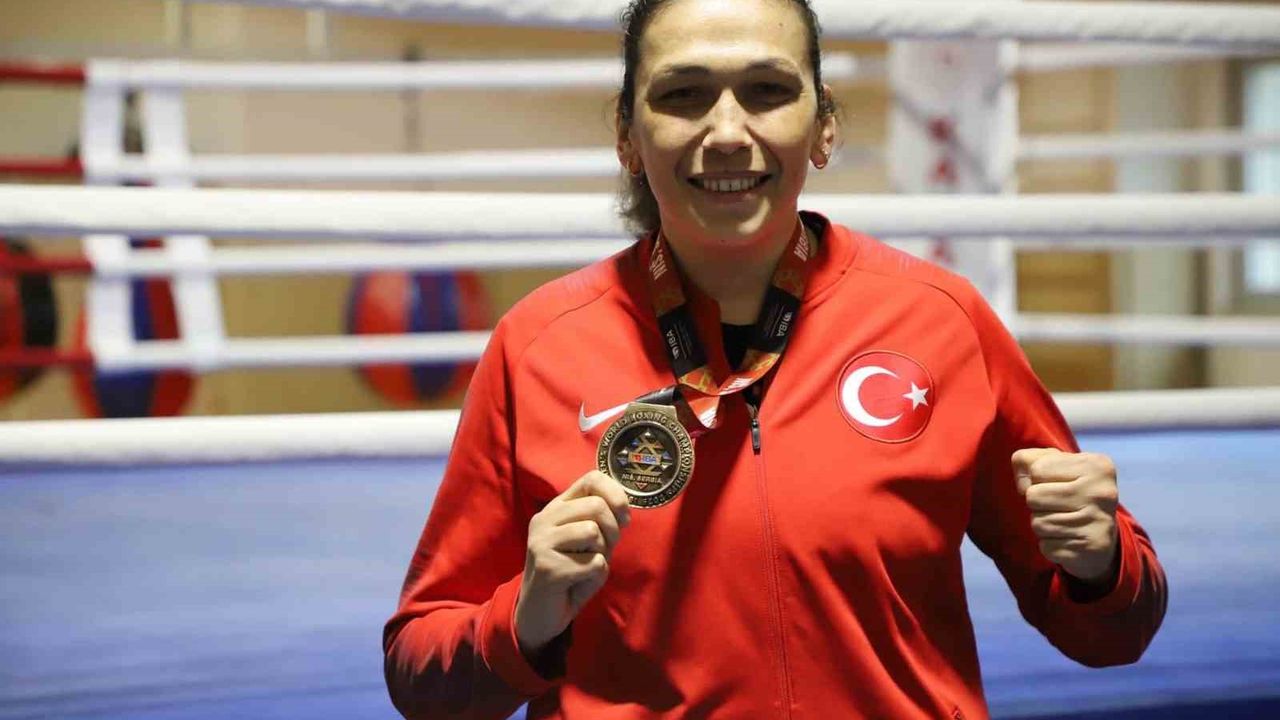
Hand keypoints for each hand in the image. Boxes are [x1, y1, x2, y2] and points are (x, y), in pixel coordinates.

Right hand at [514, 470, 630, 655]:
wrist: (540, 613)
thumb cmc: (571, 572)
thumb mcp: (586, 541)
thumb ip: (600, 520)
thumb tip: (623, 506)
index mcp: (556, 508)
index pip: (591, 479)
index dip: (616, 494)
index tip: (624, 517)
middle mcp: (544, 520)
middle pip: (596, 506)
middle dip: (612, 531)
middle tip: (604, 550)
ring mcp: (542, 542)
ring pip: (594, 533)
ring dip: (602, 555)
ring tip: (587, 567)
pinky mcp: (548, 568)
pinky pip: (594, 564)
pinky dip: (596, 577)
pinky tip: (579, 584)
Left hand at [1012, 448, 1119, 584]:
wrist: (1102, 535)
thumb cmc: (1072, 491)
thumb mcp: (1056, 465)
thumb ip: (1029, 460)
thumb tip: (1022, 484)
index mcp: (1096, 465)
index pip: (1036, 469)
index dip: (1036, 479)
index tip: (1056, 484)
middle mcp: (1101, 492)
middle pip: (1033, 496)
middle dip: (1037, 503)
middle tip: (1057, 505)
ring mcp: (1099, 522)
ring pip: (1038, 523)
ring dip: (1042, 524)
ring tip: (1062, 521)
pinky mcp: (1091, 549)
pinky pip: (1046, 546)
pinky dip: (1050, 544)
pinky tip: (1067, 539)